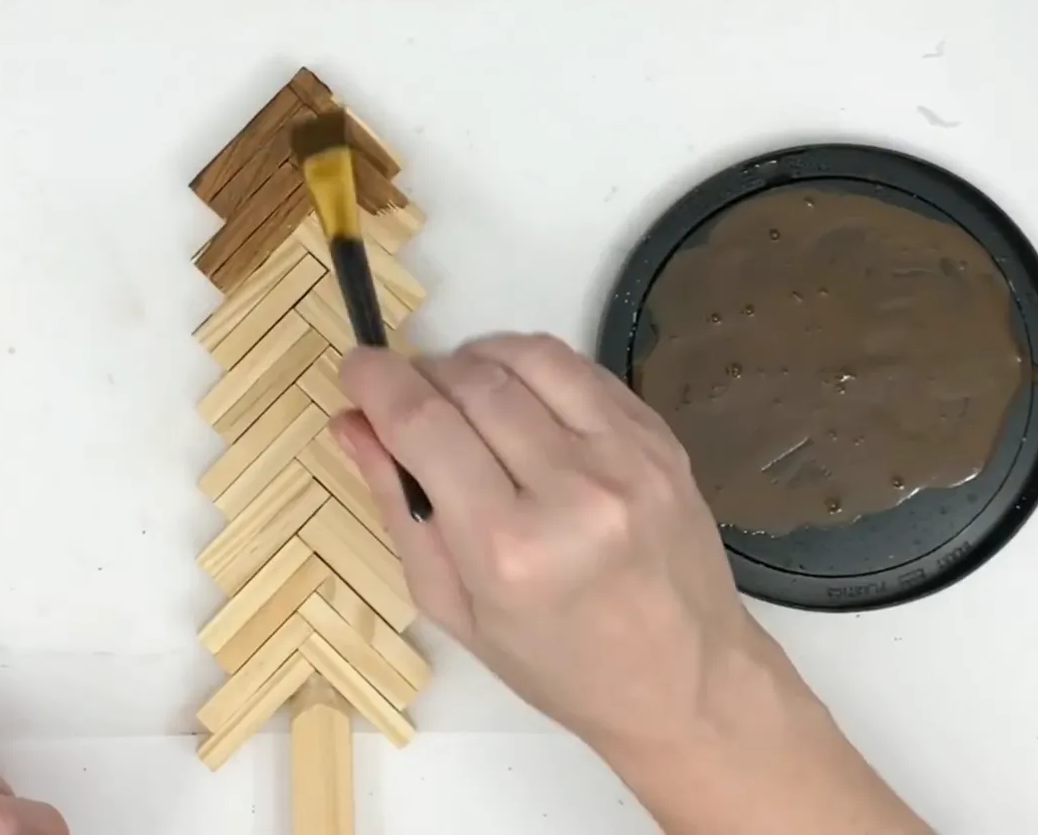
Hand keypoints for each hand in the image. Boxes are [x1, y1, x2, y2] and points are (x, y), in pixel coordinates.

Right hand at [334, 333, 758, 750]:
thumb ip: (398, 507)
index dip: (376, 382)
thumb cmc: (559, 663)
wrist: (683, 680)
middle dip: (421, 375)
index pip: (423, 425)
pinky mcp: (659, 437)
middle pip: (470, 380)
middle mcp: (573, 491)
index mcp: (509, 549)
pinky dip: (531, 369)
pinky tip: (518, 402)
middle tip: (406, 401)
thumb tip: (353, 423)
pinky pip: (577, 367)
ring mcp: (627, 457)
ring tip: (460, 396)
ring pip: (526, 356)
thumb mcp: (453, 607)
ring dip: (474, 361)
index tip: (355, 370)